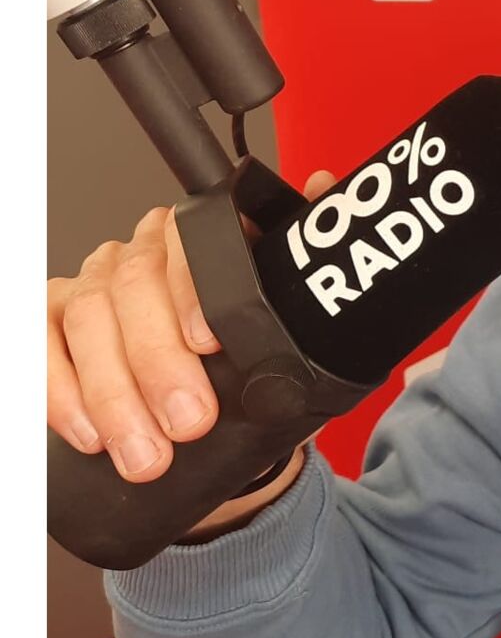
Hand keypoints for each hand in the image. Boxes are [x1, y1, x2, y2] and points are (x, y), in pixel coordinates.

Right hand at [47, 171, 336, 482]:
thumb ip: (297, 250)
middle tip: (188, 423)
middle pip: (134, 289)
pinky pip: (41, 348)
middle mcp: (139, 252)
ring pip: (89, 323)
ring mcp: (91, 285)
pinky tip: (91, 435)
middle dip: (159, 364)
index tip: (211, 345)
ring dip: (115, 397)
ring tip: (147, 453)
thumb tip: (321, 184)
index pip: (187, 242)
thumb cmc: (248, 349)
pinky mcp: (53, 323)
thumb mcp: (285, 310)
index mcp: (196, 238)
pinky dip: (62, 395)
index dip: (195, 291)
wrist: (215, 402)